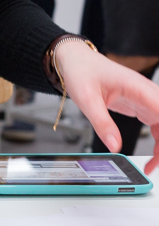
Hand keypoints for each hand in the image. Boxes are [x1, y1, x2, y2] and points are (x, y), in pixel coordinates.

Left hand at [58, 41, 158, 173]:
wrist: (75, 60)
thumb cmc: (81, 72)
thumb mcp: (86, 99)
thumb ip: (101, 123)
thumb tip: (115, 146)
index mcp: (138, 87)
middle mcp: (147, 93)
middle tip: (156, 163)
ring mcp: (146, 100)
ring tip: (152, 166)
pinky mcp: (142, 106)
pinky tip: (153, 157)